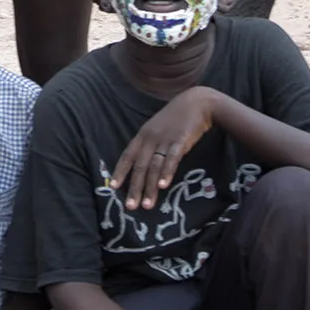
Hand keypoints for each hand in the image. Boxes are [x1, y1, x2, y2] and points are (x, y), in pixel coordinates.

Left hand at [112, 88, 215, 210]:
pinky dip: (166, 172)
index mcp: (142, 136)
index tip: (113, 187)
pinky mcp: (181, 141)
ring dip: (149, 187)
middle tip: (130, 207)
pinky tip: (163, 185)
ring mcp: (165, 140)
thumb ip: (149, 145)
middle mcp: (150, 139)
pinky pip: (172, 159)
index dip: (120, 172)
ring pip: (154, 167)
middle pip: (139, 166)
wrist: (197, 103)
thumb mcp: (157, 129)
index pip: (127, 156)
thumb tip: (143, 164)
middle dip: (134, 188)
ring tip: (147, 205)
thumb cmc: (176, 119)